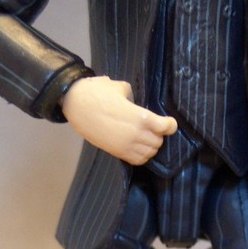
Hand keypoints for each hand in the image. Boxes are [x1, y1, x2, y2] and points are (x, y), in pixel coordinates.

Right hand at [61, 75, 176, 164]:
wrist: (76, 106)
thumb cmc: (98, 93)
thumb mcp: (120, 88)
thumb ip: (132, 96)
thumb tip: (133, 101)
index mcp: (141, 117)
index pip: (166, 127)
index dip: (170, 125)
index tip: (169, 122)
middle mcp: (137, 134)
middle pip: (159, 141)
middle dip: (159, 134)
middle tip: (153, 127)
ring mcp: (127, 146)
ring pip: (150, 152)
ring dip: (151, 145)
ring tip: (145, 137)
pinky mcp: (117, 152)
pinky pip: (138, 160)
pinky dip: (142, 155)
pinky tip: (138, 146)